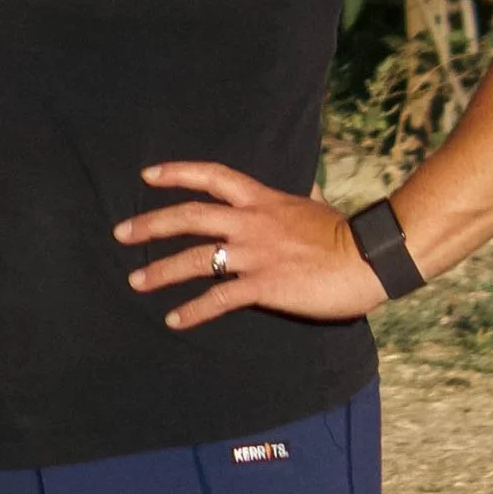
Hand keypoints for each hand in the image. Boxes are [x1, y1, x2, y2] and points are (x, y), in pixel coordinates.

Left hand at [115, 162, 388, 329]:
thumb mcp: (318, 206)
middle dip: (150, 224)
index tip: (147, 175)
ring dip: (161, 271)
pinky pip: (219, 299)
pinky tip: (174, 320)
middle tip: (120, 233)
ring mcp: (255, 254)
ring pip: (196, 259)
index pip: (212, 177)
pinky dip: (193, 310)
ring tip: (135, 282)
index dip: (177, 173)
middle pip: (190, 216)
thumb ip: (301, 200)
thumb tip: (307, 189)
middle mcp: (251, 223)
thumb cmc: (348, 235)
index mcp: (262, 200)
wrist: (372, 256)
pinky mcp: (264, 285)